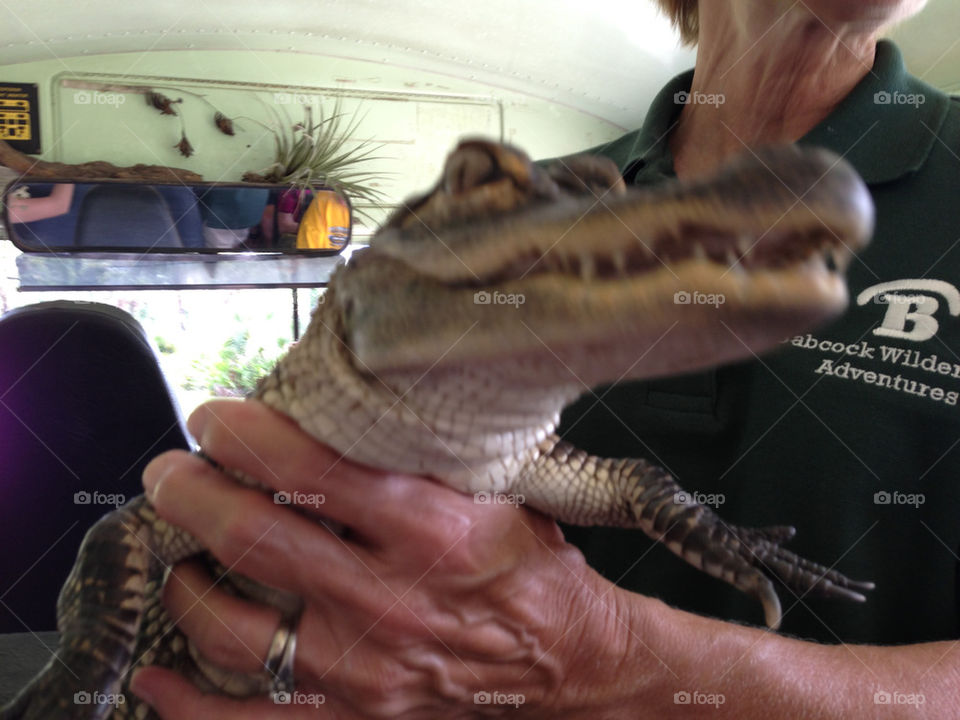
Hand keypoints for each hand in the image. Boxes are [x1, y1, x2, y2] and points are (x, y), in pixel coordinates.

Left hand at [132, 399, 640, 717]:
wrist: (568, 663)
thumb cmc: (530, 569)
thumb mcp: (495, 494)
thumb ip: (420, 461)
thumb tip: (340, 415)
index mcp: (430, 532)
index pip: (310, 471)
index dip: (244, 436)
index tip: (214, 418)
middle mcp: (388, 601)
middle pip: (253, 540)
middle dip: (191, 495)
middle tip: (170, 473)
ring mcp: (364, 668)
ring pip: (233, 630)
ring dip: (183, 586)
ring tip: (176, 557)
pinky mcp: (356, 715)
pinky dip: (191, 704)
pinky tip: (157, 677)